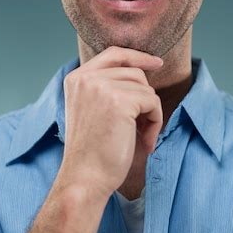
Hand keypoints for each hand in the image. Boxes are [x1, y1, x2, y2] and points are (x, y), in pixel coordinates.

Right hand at [57, 46, 162, 201]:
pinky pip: (152, 102)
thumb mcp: (92, 110)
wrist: (85, 178)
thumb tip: (143, 73)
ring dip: (150, 114)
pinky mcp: (120, 101)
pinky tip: (145, 142)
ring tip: (141, 137)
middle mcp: (86, 78)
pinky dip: (155, 123)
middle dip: (144, 99)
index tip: (156, 63)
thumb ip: (107, 88)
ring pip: (146, 88)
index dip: (137, 56)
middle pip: (134, 73)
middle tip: (141, 129)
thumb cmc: (92, 152)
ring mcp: (102, 87)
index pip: (113, 54)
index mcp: (76, 79)